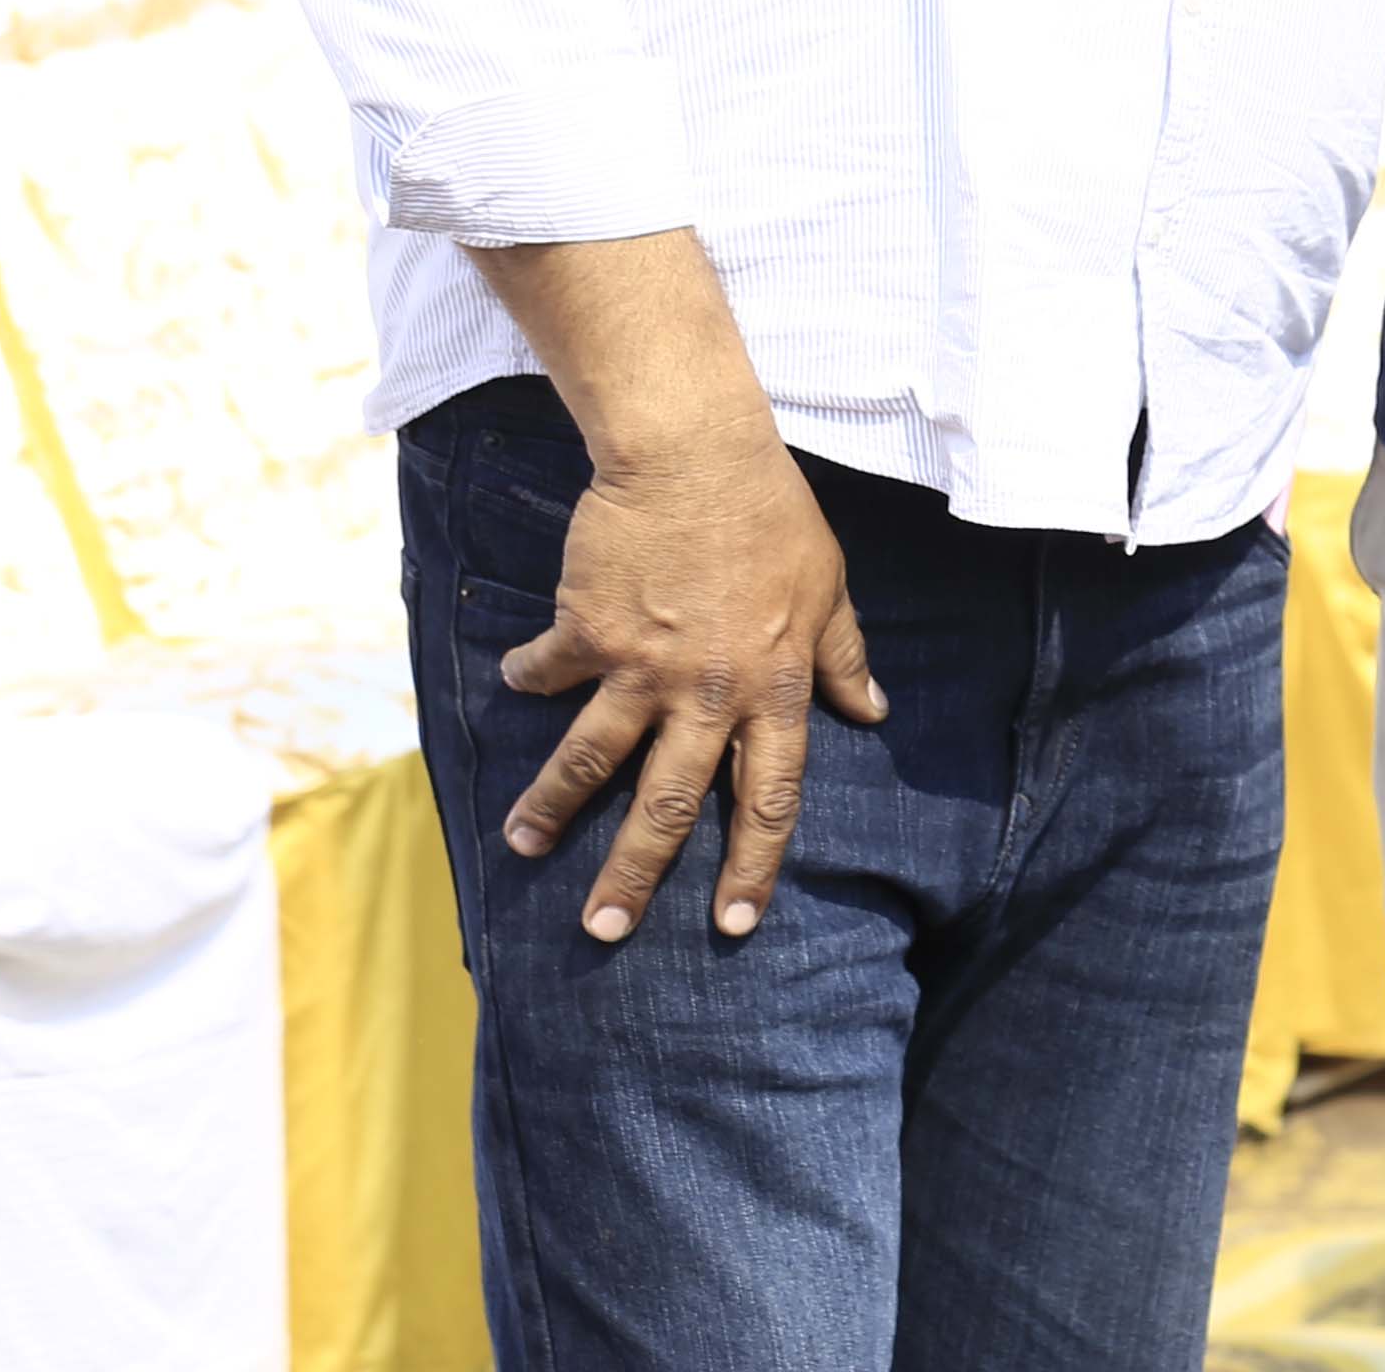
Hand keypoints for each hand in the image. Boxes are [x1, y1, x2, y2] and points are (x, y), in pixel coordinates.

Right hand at [496, 431, 888, 942]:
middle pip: (668, 804)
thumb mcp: (828, 585)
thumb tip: (871, 710)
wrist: (695, 453)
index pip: (771, 796)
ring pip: (591, 759)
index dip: (753, 864)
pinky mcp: (587, 632)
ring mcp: (642, 666)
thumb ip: (843, 657)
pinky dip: (529, 677)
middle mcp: (706, 692)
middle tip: (605, 931)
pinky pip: (550, 671)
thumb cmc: (773, 515)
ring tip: (520, 844)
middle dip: (635, 875)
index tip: (734, 924)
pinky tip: (513, 681)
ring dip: (551, 807)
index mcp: (772, 687)